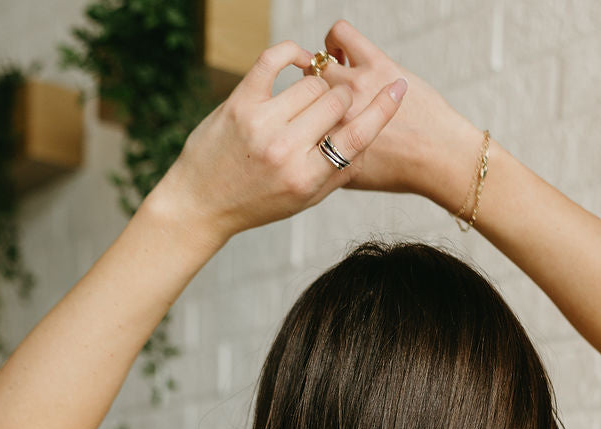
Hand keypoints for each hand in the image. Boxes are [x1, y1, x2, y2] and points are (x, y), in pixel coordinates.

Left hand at [161, 38, 407, 242]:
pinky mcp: (239, 103)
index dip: (383, 111)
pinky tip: (300, 60)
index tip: (398, 89)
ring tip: (312, 96)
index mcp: (306, 179)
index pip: (356, 139)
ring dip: (318, 85)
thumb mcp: (302, 200)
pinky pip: (275, 60)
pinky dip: (293, 53)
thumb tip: (366, 141)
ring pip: (312, 83)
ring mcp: (261, 125)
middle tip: (338, 105)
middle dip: (344, 100)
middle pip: (337, 103)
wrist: (201, 203)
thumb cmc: (257, 203)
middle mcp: (285, 151)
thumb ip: (336, 174)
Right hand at [305, 19, 483, 205]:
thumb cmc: (400, 169)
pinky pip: (340, 35)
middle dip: (310, 94)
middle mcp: (337, 115)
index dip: (302, 116)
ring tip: (335, 76)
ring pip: (318, 64)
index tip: (310, 116)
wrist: (439, 158)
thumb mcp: (353, 177)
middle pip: (304, 91)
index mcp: (329, 145)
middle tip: (326, 98)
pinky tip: (340, 52)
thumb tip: (309, 143)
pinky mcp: (375, 64)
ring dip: (321, 67)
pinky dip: (334, 39)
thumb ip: (327, 157)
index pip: (299, 119)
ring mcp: (355, 87)